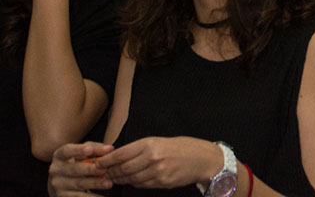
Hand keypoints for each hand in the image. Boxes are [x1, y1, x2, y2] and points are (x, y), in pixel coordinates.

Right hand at [49, 142, 115, 196]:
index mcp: (60, 155)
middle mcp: (56, 170)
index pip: (67, 151)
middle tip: (105, 169)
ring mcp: (58, 184)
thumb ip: (95, 148)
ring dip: (94, 184)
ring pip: (78, 184)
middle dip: (90, 169)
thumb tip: (110, 149)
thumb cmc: (76, 162)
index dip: (78, 150)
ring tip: (108, 183)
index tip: (90, 149)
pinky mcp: (62, 196)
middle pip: (74, 169)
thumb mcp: (82, 152)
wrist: (61, 181)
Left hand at [97, 136, 223, 189]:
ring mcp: (156, 171)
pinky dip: (134, 183)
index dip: (106, 160)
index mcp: (150, 144)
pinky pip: (142, 185)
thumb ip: (141, 149)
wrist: (203, 158)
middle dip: (111, 172)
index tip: (98, 163)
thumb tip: (120, 157)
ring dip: (121, 179)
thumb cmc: (183, 147)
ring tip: (115, 178)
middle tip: (103, 173)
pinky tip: (133, 181)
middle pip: (123, 168)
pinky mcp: (161, 182)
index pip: (120, 154)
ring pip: (130, 179)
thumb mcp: (160, 141)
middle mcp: (152, 157)